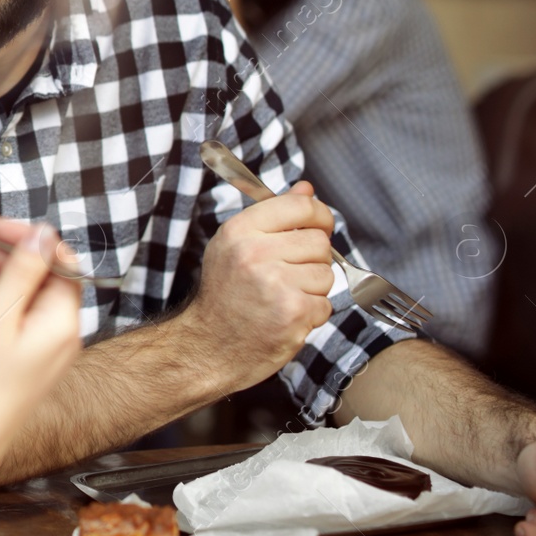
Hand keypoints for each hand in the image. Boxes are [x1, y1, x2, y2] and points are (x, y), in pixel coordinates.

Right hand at [0, 218, 82, 462]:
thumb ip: (22, 272)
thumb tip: (44, 234)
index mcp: (63, 322)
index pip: (60, 259)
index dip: (29, 237)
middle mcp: (63, 335)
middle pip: (44, 275)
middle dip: (6, 253)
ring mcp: (47, 350)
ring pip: (29, 294)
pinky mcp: (29, 362)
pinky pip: (21, 317)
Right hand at [182, 180, 334, 388]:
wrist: (209, 346)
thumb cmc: (224, 295)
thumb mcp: (236, 245)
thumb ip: (273, 215)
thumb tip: (307, 189)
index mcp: (240, 231)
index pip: (300, 205)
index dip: (319, 215)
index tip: (318, 226)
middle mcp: (255, 253)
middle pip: (319, 242)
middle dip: (313, 259)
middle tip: (290, 273)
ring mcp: (276, 284)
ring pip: (326, 274)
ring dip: (313, 289)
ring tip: (284, 296)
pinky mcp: (293, 312)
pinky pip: (326, 304)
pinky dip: (312, 314)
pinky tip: (287, 316)